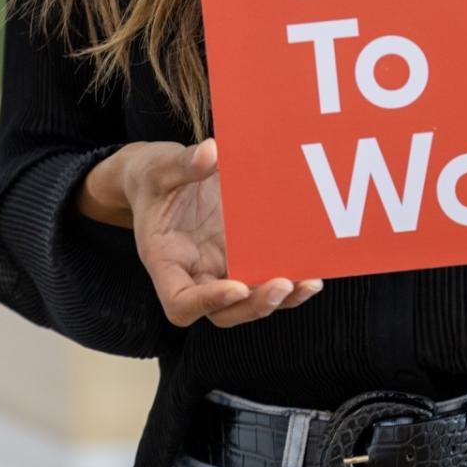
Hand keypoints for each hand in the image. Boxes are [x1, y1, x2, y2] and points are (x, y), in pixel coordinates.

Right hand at [86, 138, 324, 329]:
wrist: (163, 176)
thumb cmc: (153, 177)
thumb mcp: (160, 168)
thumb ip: (183, 164)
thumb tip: (211, 152)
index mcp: (165, 262)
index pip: (180, 303)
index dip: (208, 303)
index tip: (238, 286)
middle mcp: (194, 275)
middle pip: (224, 313)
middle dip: (255, 305)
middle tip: (284, 284)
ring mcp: (219, 270)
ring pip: (250, 301)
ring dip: (281, 299)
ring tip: (310, 282)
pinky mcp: (241, 257)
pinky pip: (263, 278)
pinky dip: (289, 281)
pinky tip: (313, 269)